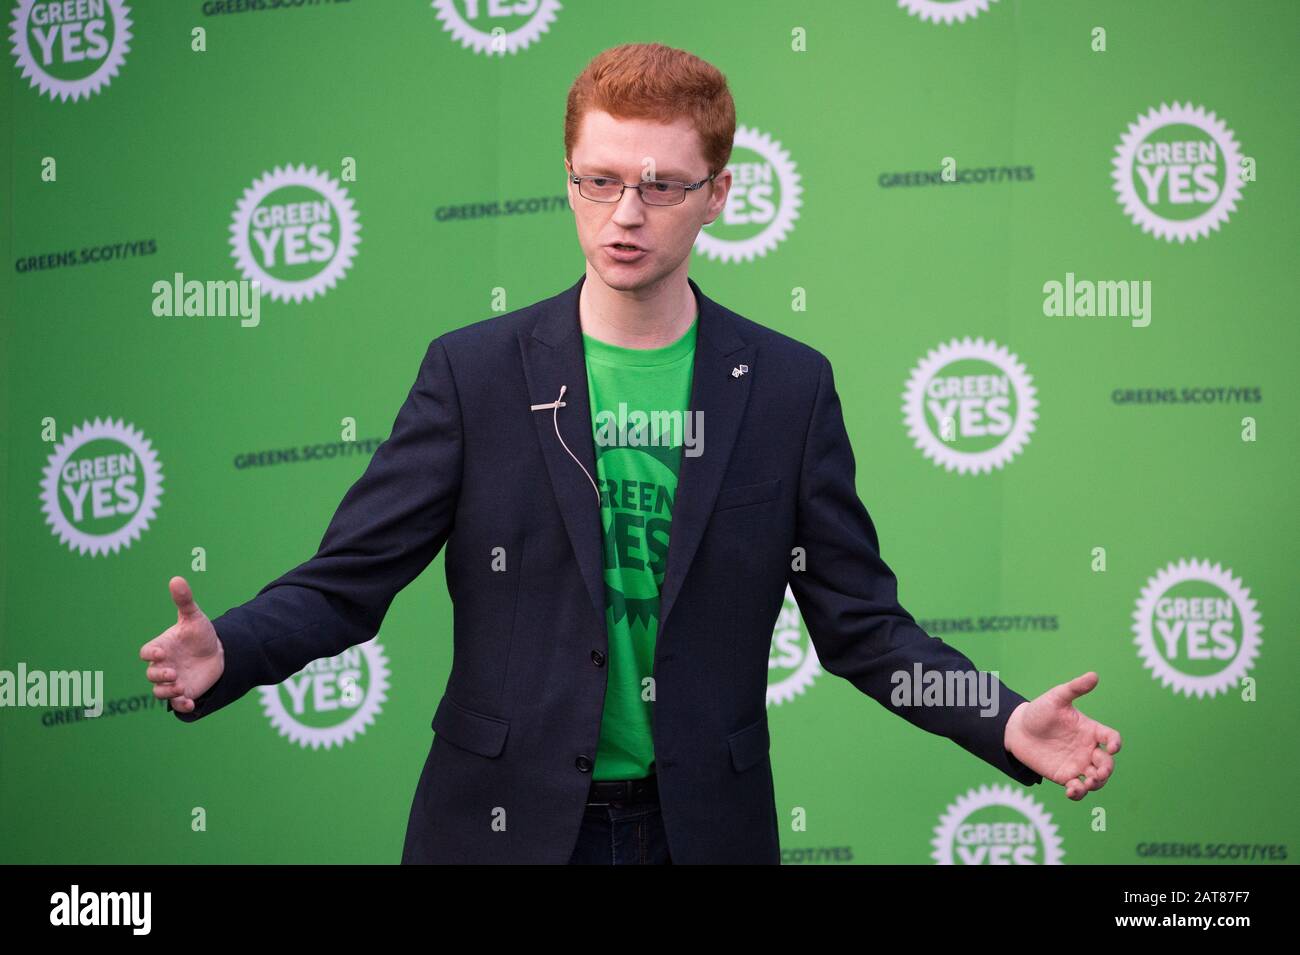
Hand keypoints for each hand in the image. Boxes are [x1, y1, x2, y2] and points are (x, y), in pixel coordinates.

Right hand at [140, 576, 224, 713]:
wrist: (218, 652)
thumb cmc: (200, 634)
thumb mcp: (194, 617)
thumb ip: (184, 600)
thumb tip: (176, 578)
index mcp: (161, 647)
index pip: (146, 652)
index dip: (150, 654)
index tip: (161, 653)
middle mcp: (163, 665)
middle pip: (151, 675)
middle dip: (159, 676)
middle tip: (174, 673)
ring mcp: (172, 681)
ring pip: (159, 692)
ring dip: (168, 692)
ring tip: (182, 687)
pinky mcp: (184, 693)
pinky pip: (176, 704)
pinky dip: (181, 706)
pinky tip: (191, 704)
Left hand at [1003, 672, 1120, 800]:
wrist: (1016, 729)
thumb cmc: (1039, 711)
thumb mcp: (1056, 698)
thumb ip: (1074, 688)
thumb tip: (1094, 675)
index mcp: (1090, 730)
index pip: (1111, 738)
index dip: (1115, 743)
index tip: (1111, 746)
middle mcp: (1087, 749)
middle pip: (1107, 763)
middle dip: (1107, 770)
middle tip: (1098, 772)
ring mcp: (1077, 763)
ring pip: (1096, 779)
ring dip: (1097, 784)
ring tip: (1087, 783)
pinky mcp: (1064, 776)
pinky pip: (1078, 788)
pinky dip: (1079, 793)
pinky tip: (1071, 790)